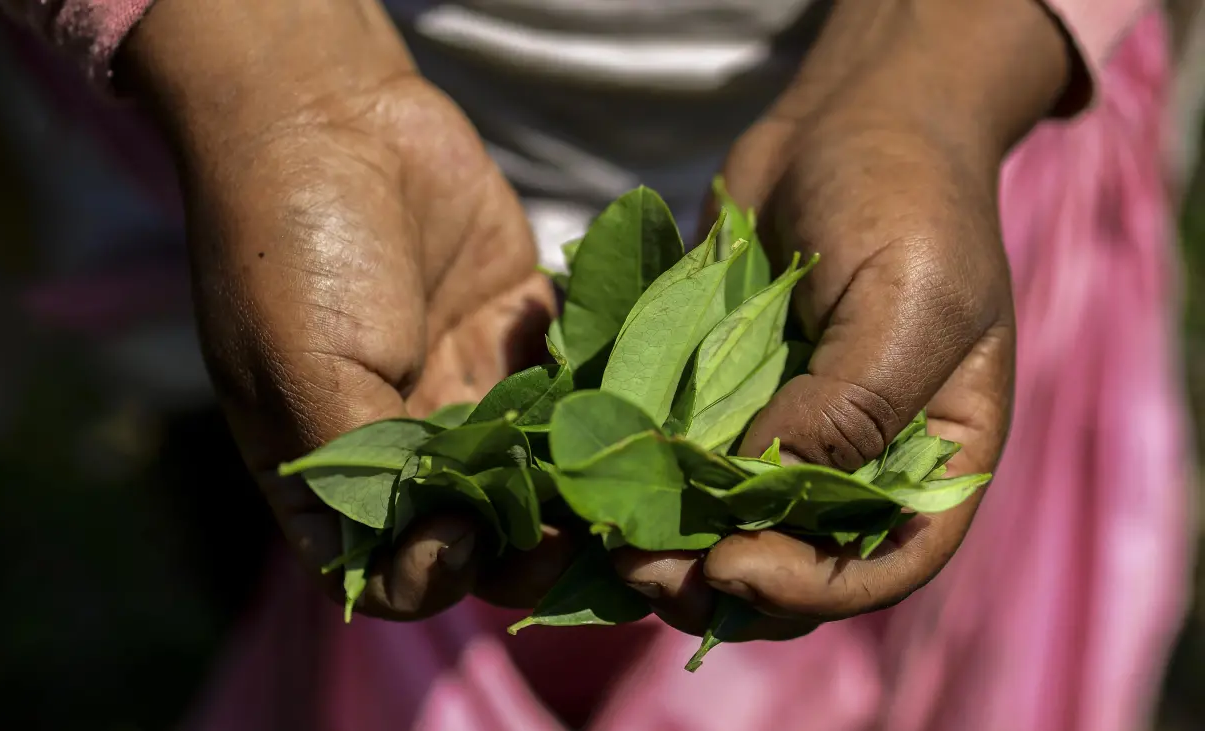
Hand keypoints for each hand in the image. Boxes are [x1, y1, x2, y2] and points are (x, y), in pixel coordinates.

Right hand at [125, 0, 573, 618]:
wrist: (327, 115)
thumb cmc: (291, 251)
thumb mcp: (304, 374)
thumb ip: (366, 474)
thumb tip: (441, 552)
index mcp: (335, 469)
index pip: (393, 568)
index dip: (435, 574)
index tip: (465, 537)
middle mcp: (407, 440)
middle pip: (485, 530)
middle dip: (537, 544)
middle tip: (592, 534)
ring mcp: (469, 386)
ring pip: (540, 465)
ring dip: (585, 481)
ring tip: (633, 482)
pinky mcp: (520, 329)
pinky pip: (574, 384)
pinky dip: (608, 400)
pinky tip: (644, 408)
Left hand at [612, 0, 1072, 637]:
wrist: (849, 124)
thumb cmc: (907, 203)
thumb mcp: (908, 304)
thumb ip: (851, 408)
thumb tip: (758, 486)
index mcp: (932, 461)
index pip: (882, 566)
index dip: (810, 591)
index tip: (734, 570)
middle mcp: (858, 463)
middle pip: (793, 565)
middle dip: (720, 581)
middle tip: (645, 567)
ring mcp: (785, 435)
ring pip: (725, 527)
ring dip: (667, 545)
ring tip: (610, 533)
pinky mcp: (721, 401)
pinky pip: (681, 462)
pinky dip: (641, 482)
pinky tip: (594, 479)